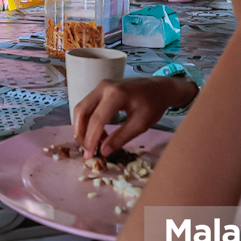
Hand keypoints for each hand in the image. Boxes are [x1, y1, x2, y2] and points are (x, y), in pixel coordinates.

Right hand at [72, 77, 196, 157]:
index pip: (97, 119)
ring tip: (91, 143)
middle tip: (86, 150)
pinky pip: (87, 105)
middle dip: (81, 133)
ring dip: (82, 127)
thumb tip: (103, 151)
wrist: (160, 87)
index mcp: (116, 94)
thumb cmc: (154, 104)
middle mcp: (104, 87)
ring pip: (81, 108)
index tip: (90, 155)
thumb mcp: (141, 124)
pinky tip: (96, 133)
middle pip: (82, 111)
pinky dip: (87, 120)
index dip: (91, 139)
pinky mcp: (100, 88)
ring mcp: (100, 86)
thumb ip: (121, 137)